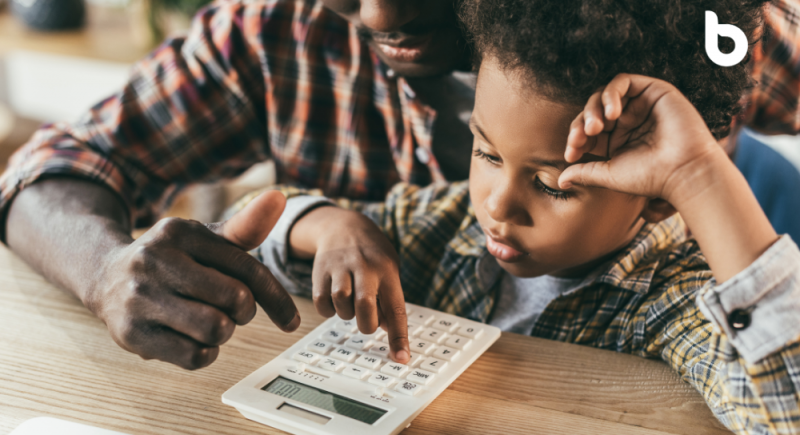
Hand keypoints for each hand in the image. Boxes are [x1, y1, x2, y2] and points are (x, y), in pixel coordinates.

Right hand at [90, 191, 299, 369]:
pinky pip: (194, 356)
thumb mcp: (204, 238)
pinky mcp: (132, 334)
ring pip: (217, 329)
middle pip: (236, 300)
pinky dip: (205, 353)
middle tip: (232, 311)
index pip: (247, 268)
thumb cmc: (172, 258)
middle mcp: (155, 261)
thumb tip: (279, 197)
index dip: (276, 298)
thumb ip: (244, 227)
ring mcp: (139, 298)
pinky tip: (193, 338)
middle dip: (243, 312)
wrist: (105, 277)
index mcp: (179, 233)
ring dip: (224, 332)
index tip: (291, 321)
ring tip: (209, 321)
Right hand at [290, 207, 409, 363]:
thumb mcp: (389, 270)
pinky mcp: (320, 271)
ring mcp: (340, 267)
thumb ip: (390, 300)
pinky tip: (334, 300)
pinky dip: (328, 310)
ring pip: (341, 304)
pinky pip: (322, 303)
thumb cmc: (371, 255)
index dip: (398, 337)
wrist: (343, 225)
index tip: (401, 359)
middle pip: (364, 306)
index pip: (396, 308)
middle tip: (367, 322)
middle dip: (366, 324)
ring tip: (350, 304)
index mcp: (387, 270)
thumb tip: (389, 330)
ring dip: (346, 314)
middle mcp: (364, 267)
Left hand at [559, 74, 723, 204]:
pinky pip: (622, 82)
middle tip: (581, 138)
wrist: (683, 172)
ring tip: (596, 127)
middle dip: (581, 124)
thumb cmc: (650, 177)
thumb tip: (560, 179)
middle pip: (592, 112)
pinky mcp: (653, 91)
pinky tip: (612, 114)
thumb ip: (585, 172)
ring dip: (593, 109)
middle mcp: (628, 122)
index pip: (587, 132)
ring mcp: (639, 106)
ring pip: (604, 96)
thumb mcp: (609, 174)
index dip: (575, 139)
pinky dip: (611, 94)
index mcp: (617, 141)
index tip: (571, 153)